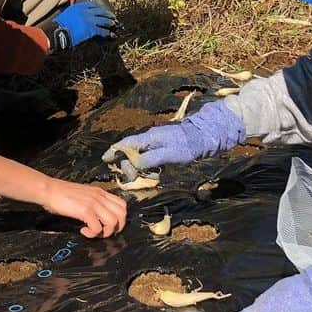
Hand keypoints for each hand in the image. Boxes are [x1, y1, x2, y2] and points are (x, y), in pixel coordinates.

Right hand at [42, 179, 126, 237]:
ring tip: (93, 232)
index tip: (109, 225)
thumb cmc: (61, 193)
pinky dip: (92, 234)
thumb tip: (99, 215)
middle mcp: (100, 197)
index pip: (122, 205)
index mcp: (100, 192)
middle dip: (116, 228)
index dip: (120, 218)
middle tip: (103, 232)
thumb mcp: (83, 194)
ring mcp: (94, 203)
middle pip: (122, 214)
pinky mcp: (85, 211)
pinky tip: (83, 230)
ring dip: (105, 232)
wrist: (49, 190)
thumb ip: (93, 201)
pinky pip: (98, 228)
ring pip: (113, 222)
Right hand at [43, 0, 115, 50]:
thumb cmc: (60, 26)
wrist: (58, 32)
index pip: (92, 4)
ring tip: (114, 24)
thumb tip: (76, 16)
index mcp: (79, 7)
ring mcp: (90, 20)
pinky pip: (102, 30)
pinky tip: (111, 35)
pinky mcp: (92, 29)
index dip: (99, 7)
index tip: (102, 8)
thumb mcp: (66, 15)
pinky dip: (108, 33)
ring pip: (104, 20)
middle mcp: (86, 12)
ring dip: (110, 23)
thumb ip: (74, 14)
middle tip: (112, 16)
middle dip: (107, 14)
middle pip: (100, 11)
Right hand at [102, 100, 245, 179]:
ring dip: (136, 164)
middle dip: (125, 161)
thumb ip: (150, 160)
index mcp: (149, 137)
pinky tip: (151, 171)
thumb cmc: (188, 145)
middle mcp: (151, 137)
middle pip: (132, 149)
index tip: (105, 159)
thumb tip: (135, 165)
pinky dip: (147, 163)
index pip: (126, 143)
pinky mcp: (166, 145)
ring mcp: (159, 140)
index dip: (114, 151)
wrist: (206, 136)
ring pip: (141, 152)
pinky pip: (150, 154)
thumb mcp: (168, 154)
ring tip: (135, 176)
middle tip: (126, 175)